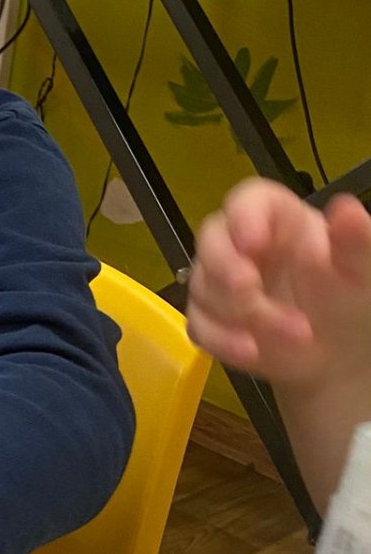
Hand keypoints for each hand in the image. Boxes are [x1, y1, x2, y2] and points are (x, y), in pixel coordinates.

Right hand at [188, 181, 370, 386]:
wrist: (339, 354)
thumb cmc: (350, 300)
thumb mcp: (362, 271)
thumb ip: (356, 241)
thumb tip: (346, 208)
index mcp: (280, 220)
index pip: (249, 200)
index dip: (243, 216)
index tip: (252, 243)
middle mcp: (243, 245)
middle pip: (211, 238)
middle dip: (225, 268)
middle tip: (250, 290)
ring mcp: (221, 282)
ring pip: (204, 286)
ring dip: (240, 313)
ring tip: (294, 336)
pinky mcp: (211, 318)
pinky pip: (198, 324)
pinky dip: (221, 339)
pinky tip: (252, 350)